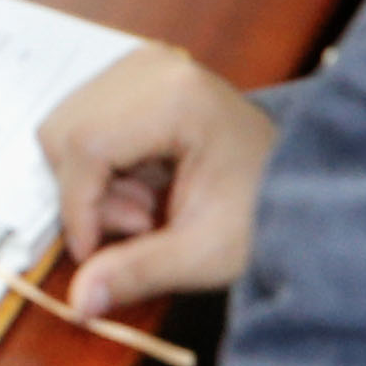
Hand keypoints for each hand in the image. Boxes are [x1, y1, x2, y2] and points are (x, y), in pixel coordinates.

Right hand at [40, 46, 278, 321]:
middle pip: (67, 132)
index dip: (77, 207)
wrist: (298, 183)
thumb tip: (79, 302)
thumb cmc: (263, 212)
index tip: (93, 254)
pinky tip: (145, 183)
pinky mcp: (137, 75)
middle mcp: (152, 65)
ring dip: (93, 181)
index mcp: (175, 96)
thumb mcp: (204, 253)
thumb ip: (136, 272)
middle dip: (88, 194)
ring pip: (67, 128)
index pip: (85, 144)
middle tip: (142, 224)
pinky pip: (84, 121)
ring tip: (148, 205)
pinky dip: (102, 165)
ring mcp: (143, 63)